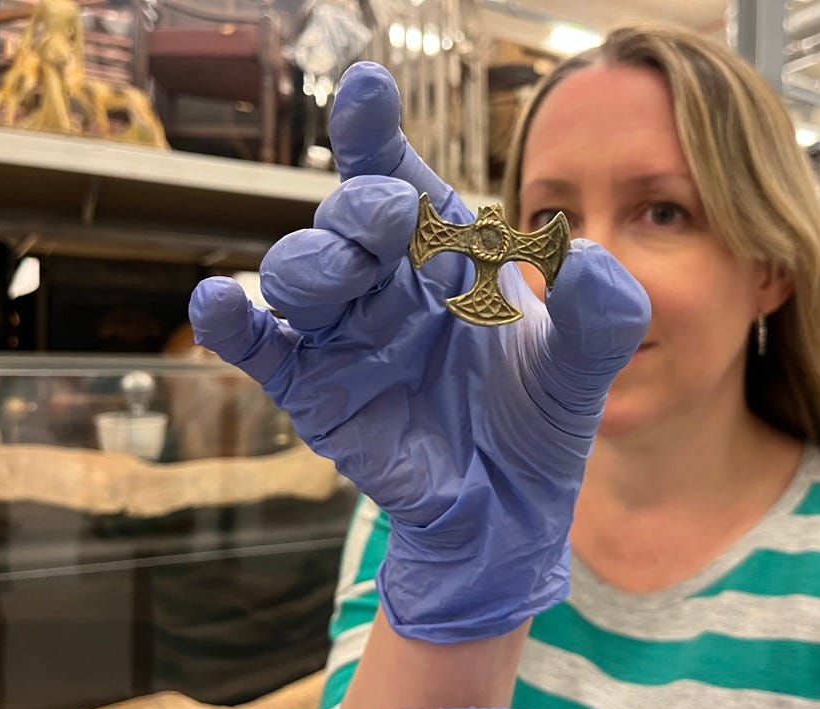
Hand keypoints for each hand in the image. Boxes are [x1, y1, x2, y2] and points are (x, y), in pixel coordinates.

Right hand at [188, 62, 650, 642]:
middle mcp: (391, 285)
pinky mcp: (315, 390)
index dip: (378, 135)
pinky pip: (260, 348)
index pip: (404, 180)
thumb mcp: (587, 363)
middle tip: (396, 222)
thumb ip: (604, 308)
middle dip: (362, 208)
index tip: (368, 89)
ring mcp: (347, 335)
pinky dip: (231, 324)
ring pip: (298, 272)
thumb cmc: (541, 422)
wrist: (509, 508)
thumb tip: (584, 252)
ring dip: (314, 261)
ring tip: (349, 277)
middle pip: (348, 217)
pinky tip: (215, 306)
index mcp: (449, 258)